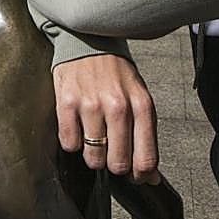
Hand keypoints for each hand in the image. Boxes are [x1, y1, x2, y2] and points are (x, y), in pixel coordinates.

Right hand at [53, 54, 159, 184]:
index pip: (146, 158)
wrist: (88, 42)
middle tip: (111, 152)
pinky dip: (73, 141)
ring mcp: (91, 105)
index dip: (140, 175)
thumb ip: (146, 136)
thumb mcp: (139, 98)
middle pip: (118, 163)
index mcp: (141, 105)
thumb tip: (151, 177)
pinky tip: (79, 126)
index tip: (136, 175)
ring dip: (93, 154)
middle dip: (114, 164)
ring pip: (93, 158)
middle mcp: (117, 106)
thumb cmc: (116, 73)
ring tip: (94, 136)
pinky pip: (70, 144)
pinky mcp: (67, 103)